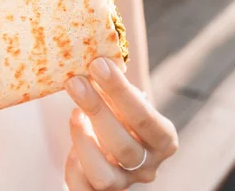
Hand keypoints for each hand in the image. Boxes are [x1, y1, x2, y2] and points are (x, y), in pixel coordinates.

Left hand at [64, 58, 177, 189]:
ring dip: (83, 141)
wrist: (113, 145)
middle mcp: (148, 166)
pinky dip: (73, 165)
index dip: (120, 92)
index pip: (146, 119)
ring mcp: (125, 184)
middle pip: (124, 147)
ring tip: (74, 114)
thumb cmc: (121, 115)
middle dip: (97, 111)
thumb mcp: (128, 102)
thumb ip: (119, 87)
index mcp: (163, 140)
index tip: (98, 64)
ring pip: (105, 176)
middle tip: (75, 82)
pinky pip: (83, 188)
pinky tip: (70, 145)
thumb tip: (96, 56)